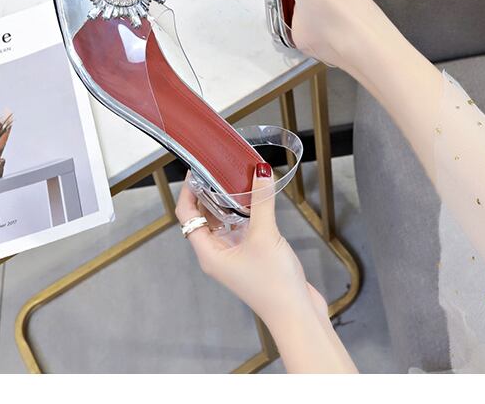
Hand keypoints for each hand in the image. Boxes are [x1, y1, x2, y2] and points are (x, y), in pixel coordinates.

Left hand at [175, 165, 326, 327]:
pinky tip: (257, 202)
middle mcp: (217, 255)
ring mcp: (234, 257)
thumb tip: (259, 172)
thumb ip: (261, 201)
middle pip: (204, 218)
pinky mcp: (251, 257)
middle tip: (220, 170)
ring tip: (238, 180)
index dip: (188, 192)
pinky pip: (241, 230)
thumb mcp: (265, 235)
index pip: (187, 216)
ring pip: (224, 223)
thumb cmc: (274, 285)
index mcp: (209, 253)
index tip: (196, 171)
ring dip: (229, 203)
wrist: (296, 314)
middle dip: (209, 194)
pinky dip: (246, 214)